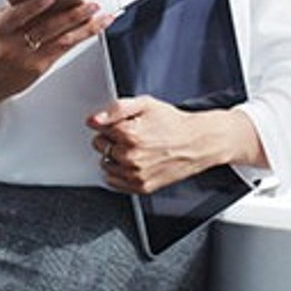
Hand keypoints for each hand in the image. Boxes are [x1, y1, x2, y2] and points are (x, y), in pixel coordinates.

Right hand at [0, 0, 112, 155]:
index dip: (33, 6)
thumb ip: (14, 13)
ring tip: (101, 17)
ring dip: (84, 27)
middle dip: (72, 15)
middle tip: (91, 4)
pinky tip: (91, 29)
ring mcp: (27, 60)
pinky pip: (62, 51)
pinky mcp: (38, 70)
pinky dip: (78, 38)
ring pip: (61, 41)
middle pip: (47, 28)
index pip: (16, 15)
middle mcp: (14, 46)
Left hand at [86, 97, 260, 194]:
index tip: (125, 124)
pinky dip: (119, 173)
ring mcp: (136, 174)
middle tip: (132, 136)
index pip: (99, 129)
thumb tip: (93, 120)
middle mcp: (131, 157)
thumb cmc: (172, 123)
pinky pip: (114, 182)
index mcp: (130, 135)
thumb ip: (115, 109)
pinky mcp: (142, 187)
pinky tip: (133, 163)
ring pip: (105, 164)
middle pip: (100, 146)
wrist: (197, 143)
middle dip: (112, 139)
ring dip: (114, 157)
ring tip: (135, 149)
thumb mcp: (145, 104)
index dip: (111, 124)